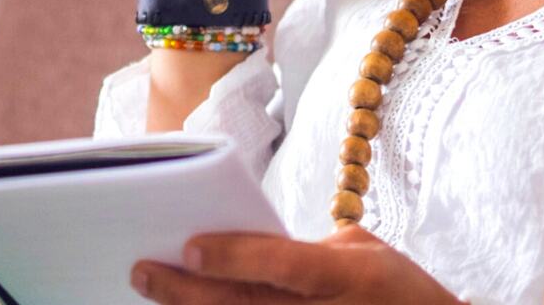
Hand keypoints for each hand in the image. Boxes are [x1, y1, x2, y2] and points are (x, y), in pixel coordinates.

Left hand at [130, 224, 466, 303]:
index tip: (189, 245)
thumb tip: (248, 248)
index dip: (233, 256)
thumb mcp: (363, 252)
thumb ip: (306, 249)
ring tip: (154, 297)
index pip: (280, 264)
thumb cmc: (399, 291)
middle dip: (185, 291)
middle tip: (143, 271)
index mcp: (343, 276)